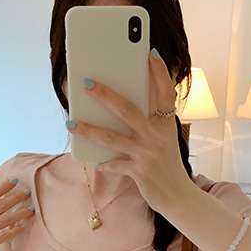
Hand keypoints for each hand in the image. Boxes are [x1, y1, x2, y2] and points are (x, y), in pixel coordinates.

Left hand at [66, 51, 192, 215]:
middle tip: (88, 83)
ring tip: (71, 123)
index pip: (165, 93)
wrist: (179, 196)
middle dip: (106, 95)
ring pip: (112, 138)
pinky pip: (114, 164)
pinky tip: (95, 160)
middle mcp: (157, 136)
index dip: (159, 73)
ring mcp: (147, 154)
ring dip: (89, 130)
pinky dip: (104, 163)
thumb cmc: (167, 163)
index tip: (151, 54)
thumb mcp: (164, 138)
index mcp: (166, 124)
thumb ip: (148, 122)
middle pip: (128, 111)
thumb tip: (119, 105)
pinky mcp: (139, 172)